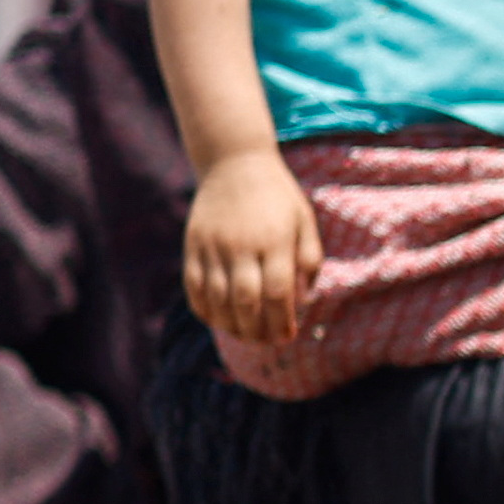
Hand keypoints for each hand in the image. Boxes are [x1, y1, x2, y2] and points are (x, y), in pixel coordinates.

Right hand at [185, 149, 318, 343]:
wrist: (234, 161)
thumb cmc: (277, 195)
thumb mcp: (304, 219)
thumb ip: (309, 258)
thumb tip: (303, 299)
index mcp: (274, 240)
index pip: (278, 292)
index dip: (283, 321)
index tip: (288, 336)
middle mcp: (242, 245)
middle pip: (247, 301)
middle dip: (258, 330)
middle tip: (267, 341)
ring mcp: (213, 246)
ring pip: (218, 299)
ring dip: (232, 326)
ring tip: (246, 335)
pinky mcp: (193, 245)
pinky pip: (194, 287)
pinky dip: (205, 310)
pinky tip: (219, 320)